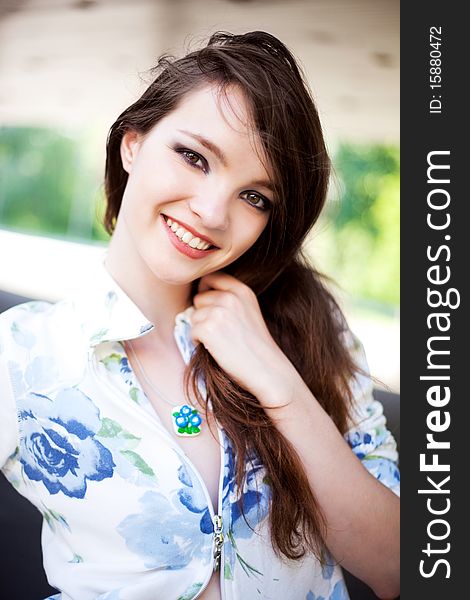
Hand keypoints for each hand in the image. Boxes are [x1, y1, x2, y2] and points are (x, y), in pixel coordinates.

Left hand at [190, 271, 298, 406]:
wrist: (267, 369)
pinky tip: (216, 349)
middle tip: (219, 331)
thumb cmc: (256, 345)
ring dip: (201, 329)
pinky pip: (192, 331)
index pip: (211, 277)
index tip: (209, 304)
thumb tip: (198, 297)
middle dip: (203, 313)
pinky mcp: (209, 329)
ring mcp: (219, 312)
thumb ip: (229, 299)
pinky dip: (199, 342)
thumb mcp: (249, 311)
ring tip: (220, 341)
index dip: (205, 290)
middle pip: (199, 297)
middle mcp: (231, 297)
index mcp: (242, 290)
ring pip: (193, 315)